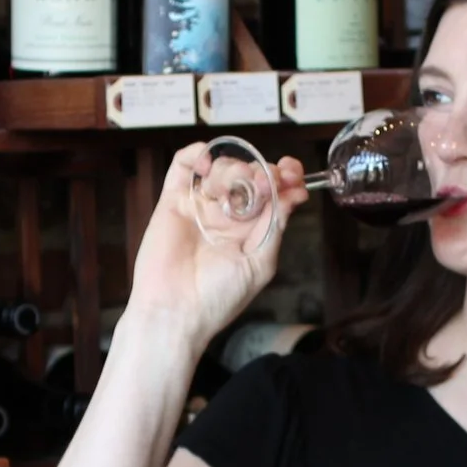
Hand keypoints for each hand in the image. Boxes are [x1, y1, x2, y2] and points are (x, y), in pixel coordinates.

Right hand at [123, 141, 309, 348]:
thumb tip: (294, 193)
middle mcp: (227, 216)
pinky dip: (196, 154)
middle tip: (260, 183)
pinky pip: (182, 166)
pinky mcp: (172, 202)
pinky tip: (206, 164)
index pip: (274, 192)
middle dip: (260, 171)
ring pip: (221, 167)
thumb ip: (275, 225)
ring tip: (232, 185)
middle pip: (250, 174)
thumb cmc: (217, 299)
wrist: (175, 312)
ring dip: (233, 167)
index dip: (285, 176)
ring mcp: (200, 207)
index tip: (291, 172)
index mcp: (251, 231)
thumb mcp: (260, 263)